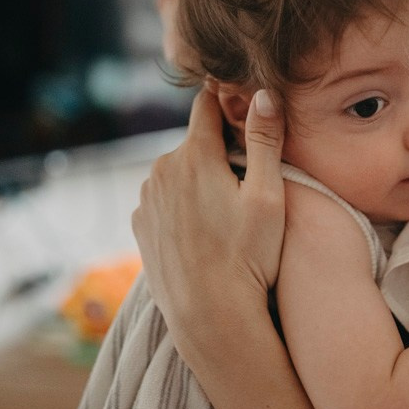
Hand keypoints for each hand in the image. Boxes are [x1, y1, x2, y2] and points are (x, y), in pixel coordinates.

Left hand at [132, 87, 284, 344]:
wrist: (210, 316)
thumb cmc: (247, 257)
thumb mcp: (268, 196)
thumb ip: (265, 140)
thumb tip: (263, 92)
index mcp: (194, 155)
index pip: (208, 103)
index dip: (229, 103)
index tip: (246, 114)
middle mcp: (161, 169)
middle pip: (196, 142)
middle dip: (220, 151)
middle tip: (248, 184)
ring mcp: (147, 198)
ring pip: (179, 172)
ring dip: (200, 180)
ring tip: (226, 215)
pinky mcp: (140, 224)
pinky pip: (165, 200)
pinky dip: (182, 206)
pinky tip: (204, 233)